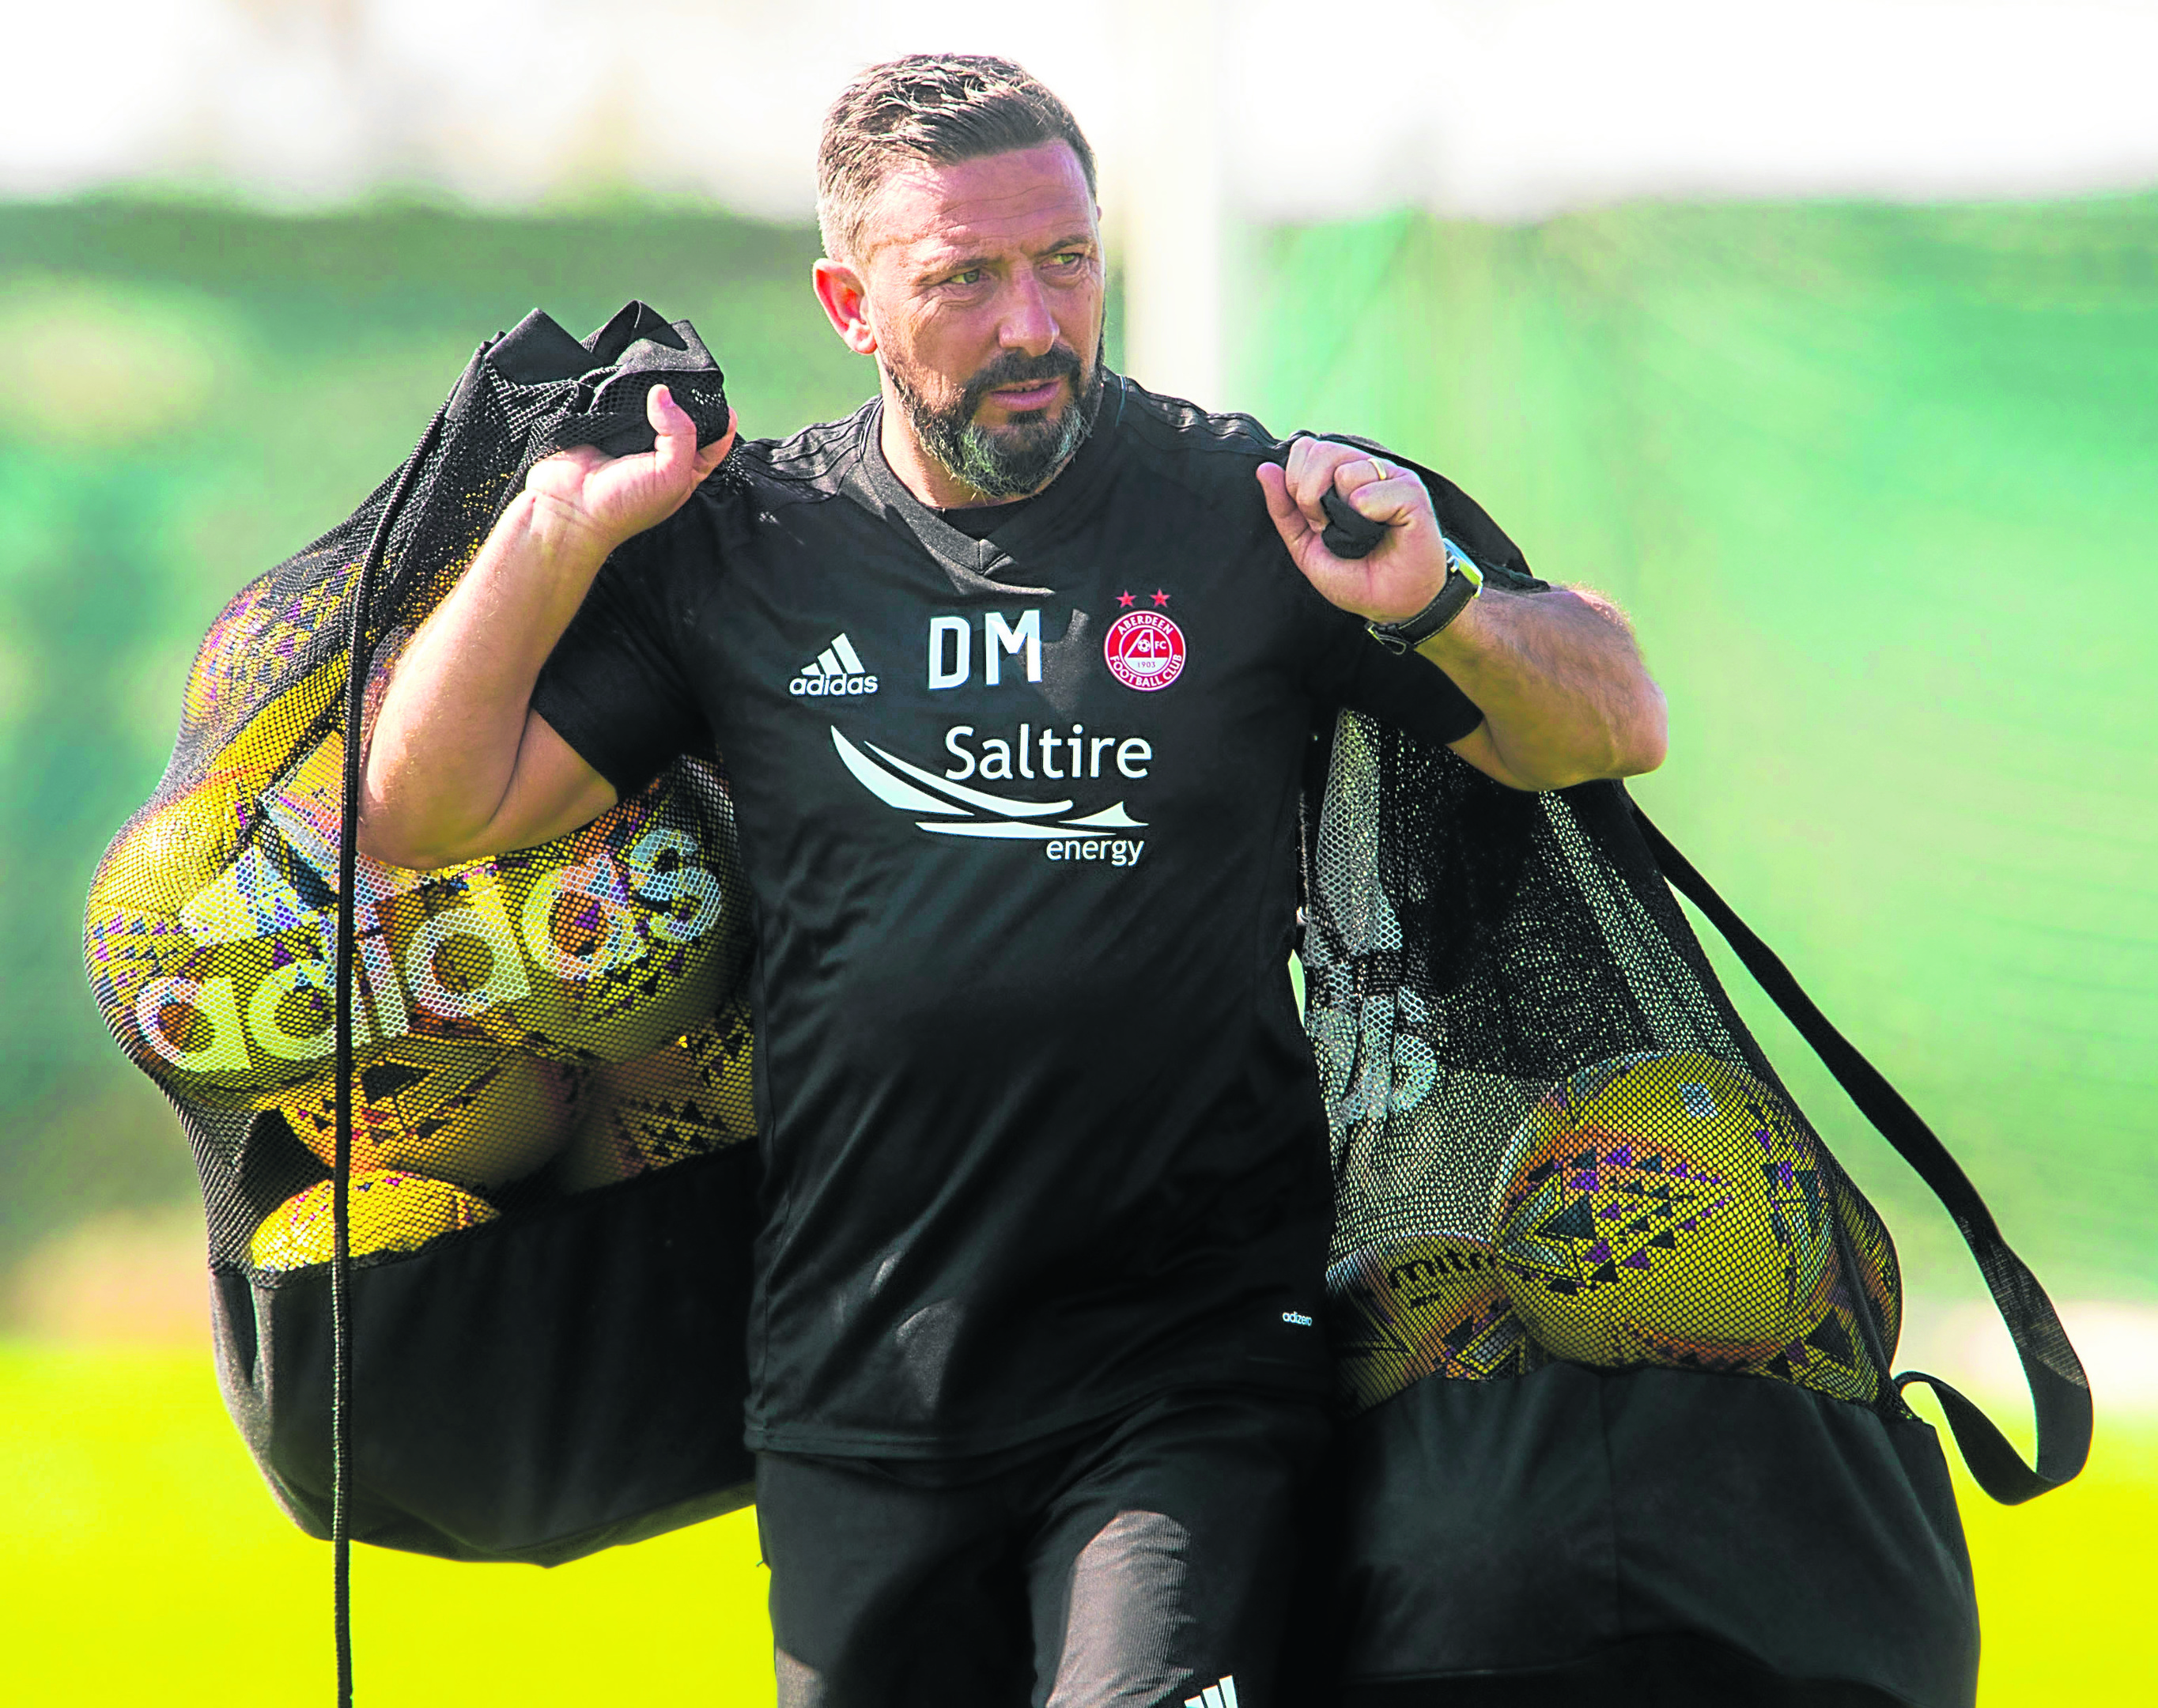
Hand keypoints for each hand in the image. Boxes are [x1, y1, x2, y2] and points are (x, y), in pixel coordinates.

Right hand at [524, 384, 736, 556]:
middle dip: (684, 399)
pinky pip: (620, 396)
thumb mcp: (671, 476)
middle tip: (681, 381)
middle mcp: (662, 451)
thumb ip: (681, 434)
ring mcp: (633, 435)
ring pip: (652, 401)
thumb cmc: (624, 505)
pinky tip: (625, 384)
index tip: (714, 397)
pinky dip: (622, 389)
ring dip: (651, 391)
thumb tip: (663, 393)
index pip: (715, 437)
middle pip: (685, 413)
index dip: (720, 417)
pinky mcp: (607, 421)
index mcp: (685, 468)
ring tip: (650, 381)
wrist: (568, 508)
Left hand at [1257, 438, 1448, 623]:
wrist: (1391, 603)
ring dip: (1343, 512)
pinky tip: (1382, 530)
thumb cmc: (1354, 575)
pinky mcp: (1411, 490)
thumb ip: (1283, 508)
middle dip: (1310, 495)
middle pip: (1320, 451)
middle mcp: (1365, 468)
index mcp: (1341, 474)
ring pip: (1344, 470)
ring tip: (1361, 532)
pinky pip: (1370, 492)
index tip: (1314, 520)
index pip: (1305, 449)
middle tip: (1329, 526)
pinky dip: (1368, 518)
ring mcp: (1390, 477)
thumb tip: (1264, 469)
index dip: (1296, 483)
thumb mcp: (1305, 545)